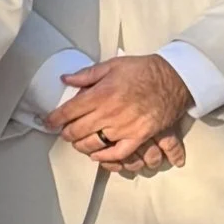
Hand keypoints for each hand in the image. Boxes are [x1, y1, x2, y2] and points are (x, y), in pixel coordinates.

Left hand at [51, 53, 192, 166]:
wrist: (175, 79)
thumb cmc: (143, 70)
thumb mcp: (113, 65)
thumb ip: (87, 75)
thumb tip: (65, 79)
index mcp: (101, 94)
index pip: (69, 111)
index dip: (54, 119)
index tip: (49, 122)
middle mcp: (110, 113)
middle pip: (77, 131)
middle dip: (66, 133)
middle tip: (64, 131)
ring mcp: (125, 127)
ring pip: (93, 144)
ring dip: (80, 145)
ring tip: (78, 142)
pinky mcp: (139, 137)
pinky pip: (117, 153)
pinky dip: (104, 157)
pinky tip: (96, 154)